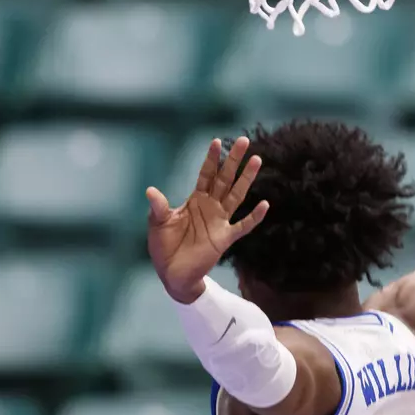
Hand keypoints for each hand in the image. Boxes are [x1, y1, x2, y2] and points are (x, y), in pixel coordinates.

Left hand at [146, 138, 268, 304]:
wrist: (172, 274)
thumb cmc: (164, 247)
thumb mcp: (158, 223)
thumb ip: (159, 207)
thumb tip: (151, 190)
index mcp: (195, 199)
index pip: (206, 174)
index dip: (211, 159)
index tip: (216, 141)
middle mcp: (211, 206)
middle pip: (225, 178)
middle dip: (233, 160)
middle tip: (243, 140)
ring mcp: (220, 221)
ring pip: (237, 195)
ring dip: (246, 179)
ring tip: (256, 160)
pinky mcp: (225, 238)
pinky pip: (243, 226)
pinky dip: (254, 216)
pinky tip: (264, 204)